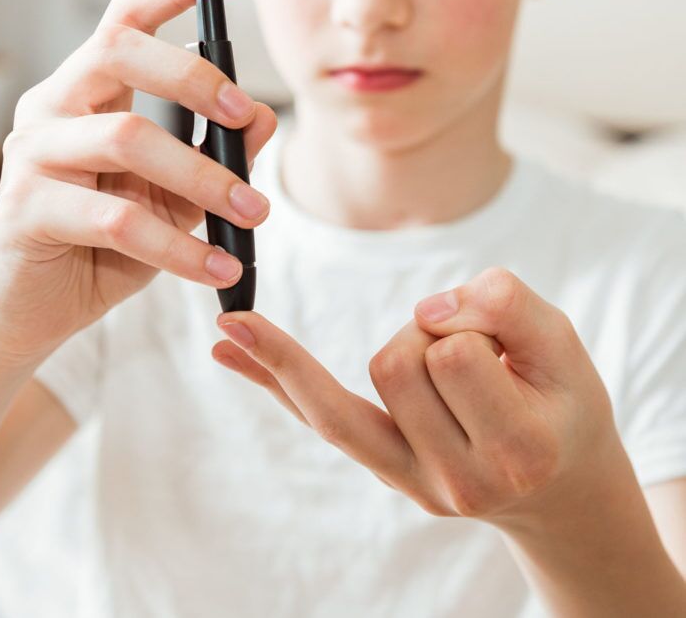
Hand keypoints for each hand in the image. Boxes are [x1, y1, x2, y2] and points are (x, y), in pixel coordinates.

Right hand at [0, 0, 276, 362]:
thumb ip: (213, 154)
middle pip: (120, 52)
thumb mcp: (173, 196)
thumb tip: (265, 117)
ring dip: (203, 176)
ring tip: (251, 213)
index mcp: (87, 92)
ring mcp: (34, 154)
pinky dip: (179, 246)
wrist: (37, 310)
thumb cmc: (103, 245)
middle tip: (245, 117)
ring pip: (127, 137)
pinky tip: (217, 268)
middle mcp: (54, 108)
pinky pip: (117, 218)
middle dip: (194, 78)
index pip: (124, 21)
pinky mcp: (27, 209)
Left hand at [212, 267, 620, 528]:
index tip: (497, 336)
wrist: (561, 484)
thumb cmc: (562, 402)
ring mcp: (412, 484)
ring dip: (402, 346)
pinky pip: (319, 416)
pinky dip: (274, 374)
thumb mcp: (562, 342)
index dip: (469, 320)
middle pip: (393, 362)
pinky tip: (227, 345)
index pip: (453, 354)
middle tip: (478, 353)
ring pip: (357, 377)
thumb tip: (425, 306)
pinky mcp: (384, 470)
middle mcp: (456, 481)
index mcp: (514, 450)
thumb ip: (506, 304)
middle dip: (431, 332)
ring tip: (446, 363)